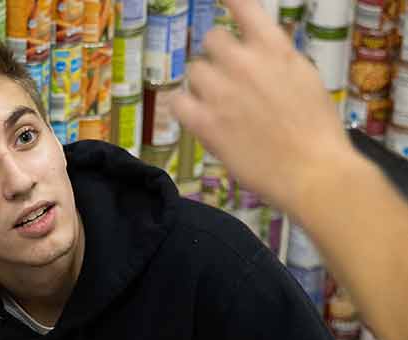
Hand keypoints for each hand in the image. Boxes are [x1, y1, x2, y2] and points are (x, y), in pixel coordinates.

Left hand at [171, 0, 353, 210]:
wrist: (311, 170)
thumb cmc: (316, 129)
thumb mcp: (304, 77)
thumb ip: (276, 59)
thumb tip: (257, 52)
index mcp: (274, 47)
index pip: (243, 6)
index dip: (230, 3)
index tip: (223, 3)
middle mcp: (244, 62)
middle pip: (212, 39)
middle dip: (218, 56)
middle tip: (227, 79)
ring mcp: (221, 92)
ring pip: (194, 70)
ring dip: (202, 83)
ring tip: (216, 104)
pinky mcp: (205, 123)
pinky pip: (177, 101)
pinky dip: (183, 106)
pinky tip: (194, 115)